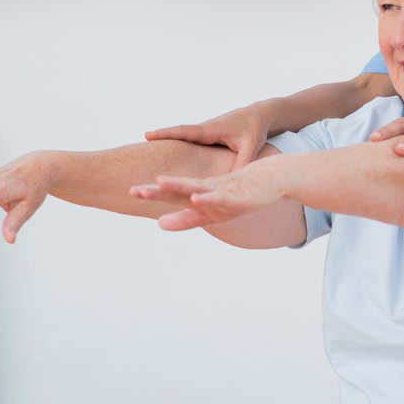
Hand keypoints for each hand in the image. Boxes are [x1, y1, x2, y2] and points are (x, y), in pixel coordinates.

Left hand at [130, 167, 283, 231]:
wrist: (271, 179)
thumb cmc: (241, 195)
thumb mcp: (212, 213)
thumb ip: (187, 218)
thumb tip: (159, 224)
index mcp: (200, 195)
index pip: (172, 194)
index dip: (153, 193)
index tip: (131, 191)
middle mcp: (207, 191)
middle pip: (178, 191)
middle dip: (157, 192)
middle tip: (133, 190)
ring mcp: (221, 192)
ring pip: (196, 188)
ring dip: (178, 186)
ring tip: (159, 182)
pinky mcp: (237, 196)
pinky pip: (219, 198)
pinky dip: (207, 198)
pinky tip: (196, 197)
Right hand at [144, 102, 273, 171]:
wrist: (258, 116)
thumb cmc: (255, 130)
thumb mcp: (250, 148)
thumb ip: (242, 164)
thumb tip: (232, 182)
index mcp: (211, 129)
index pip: (185, 131)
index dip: (166, 133)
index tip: (147, 135)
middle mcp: (203, 130)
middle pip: (176, 135)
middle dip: (158, 139)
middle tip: (136, 146)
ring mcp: (203, 134)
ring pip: (180, 140)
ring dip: (164, 144)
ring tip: (143, 157)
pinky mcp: (205, 139)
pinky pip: (187, 144)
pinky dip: (175, 148)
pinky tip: (165, 162)